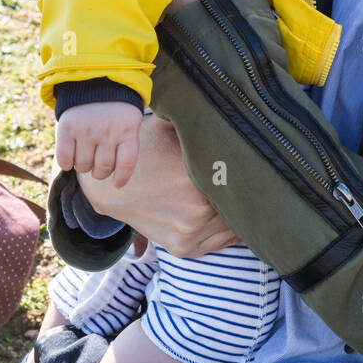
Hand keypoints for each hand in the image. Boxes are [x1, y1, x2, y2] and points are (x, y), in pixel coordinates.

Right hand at [55, 101, 142, 187]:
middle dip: (100, 171)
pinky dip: (66, 163)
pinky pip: (64, 158)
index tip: (117, 184)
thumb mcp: (125, 122)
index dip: (121, 178)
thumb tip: (117, 183)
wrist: (92, 80)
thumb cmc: (112, 110)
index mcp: (127, 130)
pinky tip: (70, 159)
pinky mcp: (68, 127)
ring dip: (83, 166)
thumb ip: (123, 146)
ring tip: (84, 155)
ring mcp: (87, 129)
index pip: (126, 164)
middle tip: (96, 161)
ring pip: (83, 166)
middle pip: (103, 168)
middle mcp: (107, 131)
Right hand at [76, 112, 238, 256]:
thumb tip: (231, 114)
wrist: (110, 188)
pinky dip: (229, 229)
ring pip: (234, 224)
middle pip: (240, 202)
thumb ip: (200, 125)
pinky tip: (230, 213)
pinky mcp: (184, 248)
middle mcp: (196, 212)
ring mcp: (190, 234)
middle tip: (252, 177)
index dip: (249, 169)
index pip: (241, 178)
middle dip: (246, 190)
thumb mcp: (168, 128)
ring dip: (238, 210)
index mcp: (196, 180)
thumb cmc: (143, 152)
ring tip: (240, 194)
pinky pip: (221, 241)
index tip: (252, 161)